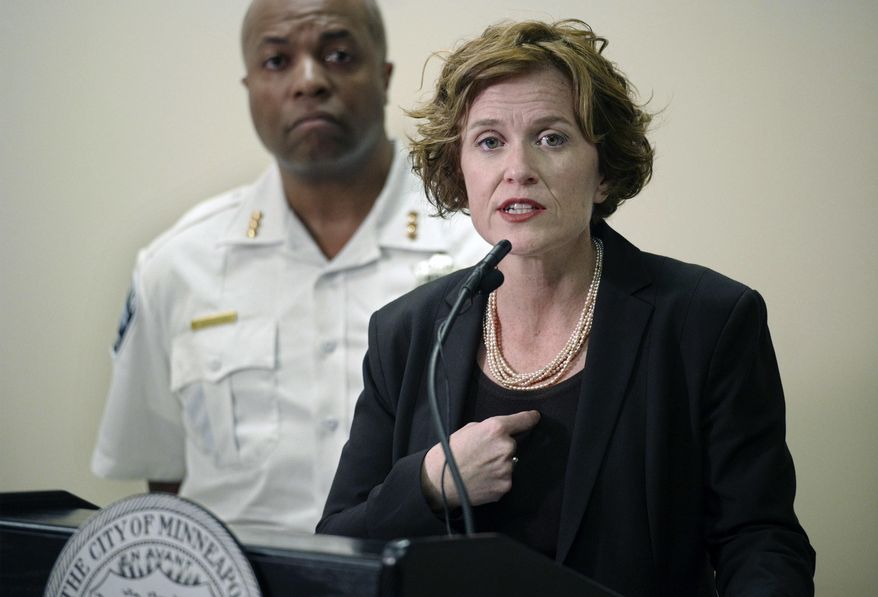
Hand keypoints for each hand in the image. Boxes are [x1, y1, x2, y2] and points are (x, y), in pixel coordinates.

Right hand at [421, 410, 539, 509]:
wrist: (439, 481)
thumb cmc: (450, 452)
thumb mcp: (469, 430)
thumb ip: (490, 429)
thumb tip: (503, 434)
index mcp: (496, 428)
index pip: (523, 420)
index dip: (530, 418)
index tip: (535, 417)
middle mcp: (506, 447)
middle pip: (512, 444)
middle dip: (501, 448)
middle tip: (483, 454)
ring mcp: (507, 468)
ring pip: (509, 463)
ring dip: (499, 464)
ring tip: (479, 468)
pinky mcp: (505, 485)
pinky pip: (505, 478)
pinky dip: (496, 478)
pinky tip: (481, 478)